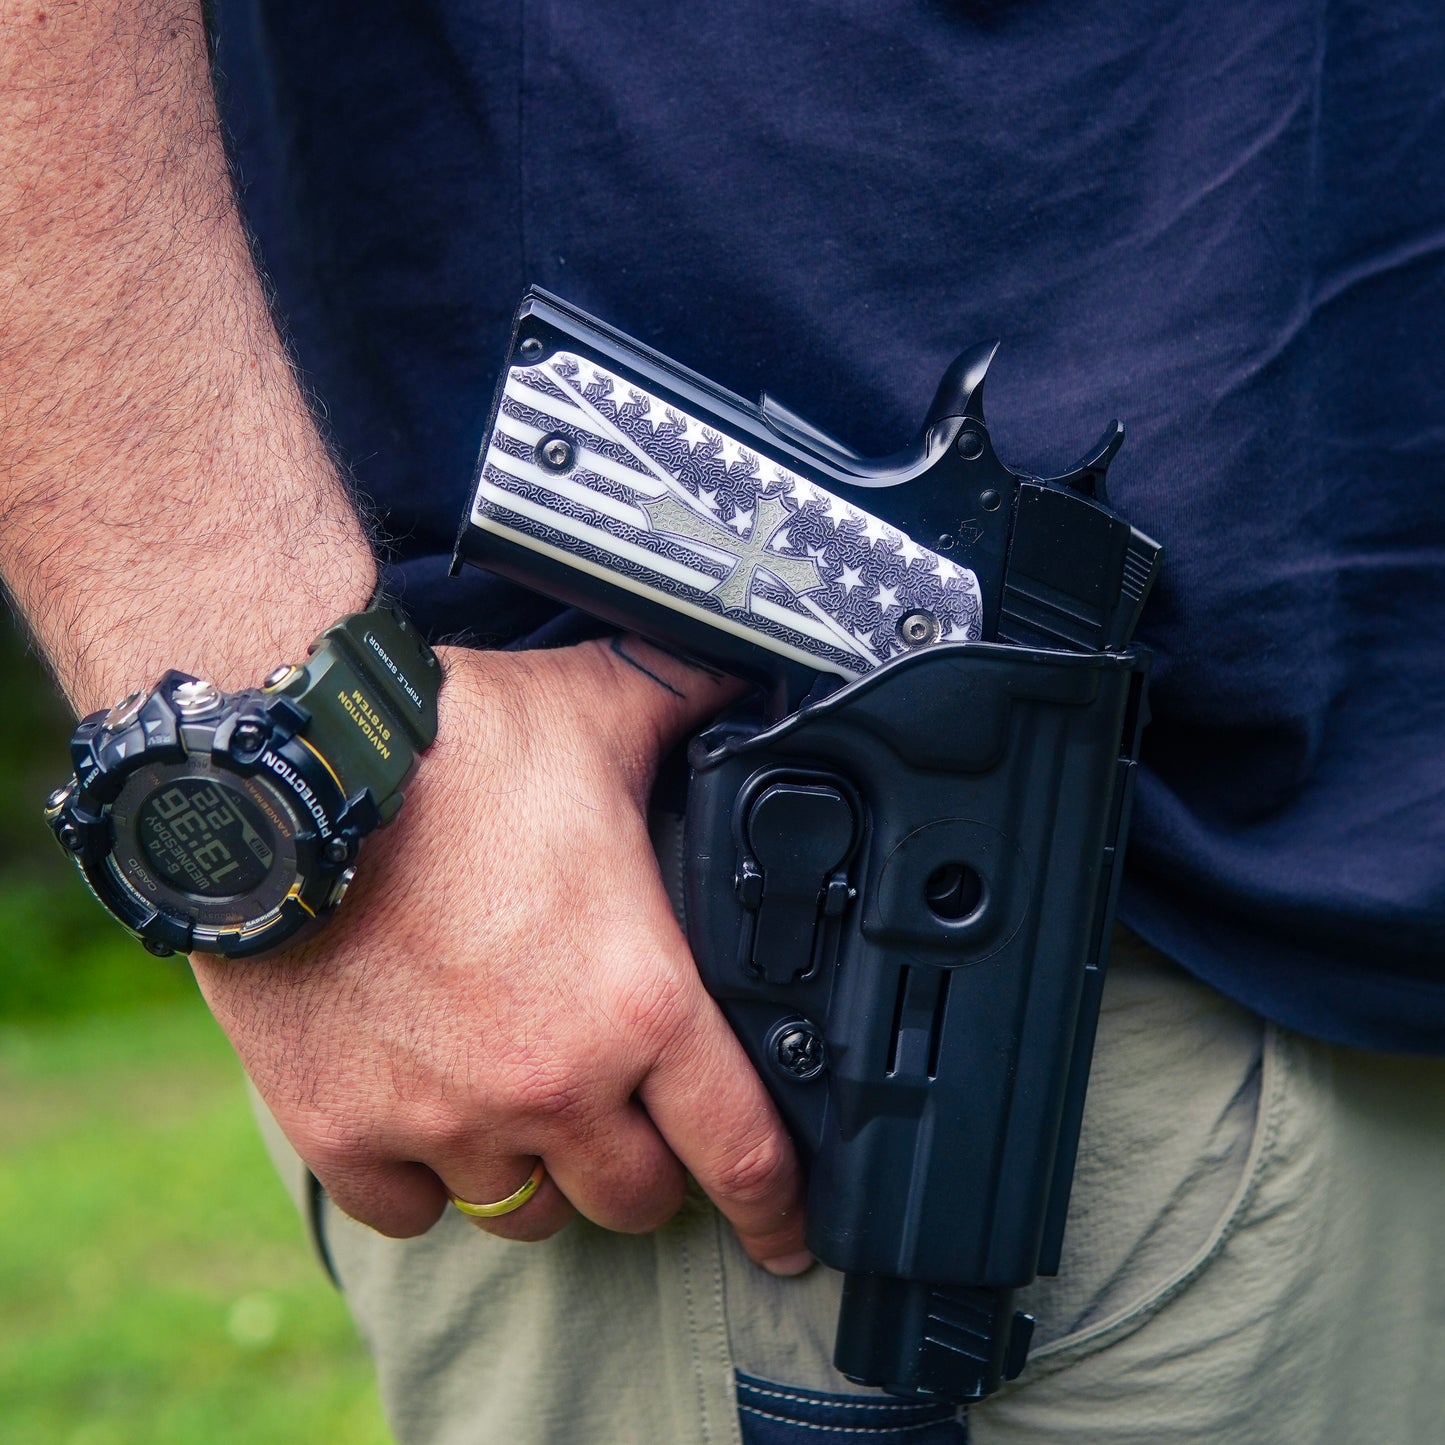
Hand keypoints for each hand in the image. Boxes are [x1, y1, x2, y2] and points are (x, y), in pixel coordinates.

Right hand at [191, 637, 811, 1272]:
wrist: (286, 770)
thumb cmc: (450, 743)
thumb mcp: (600, 707)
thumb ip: (689, 701)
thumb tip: (750, 670)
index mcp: (638, 1000)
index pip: (742, 1150)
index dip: (779, 1207)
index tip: (788, 1235)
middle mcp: (551, 1083)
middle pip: (634, 1198)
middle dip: (647, 1166)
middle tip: (634, 1117)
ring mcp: (442, 1119)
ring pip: (527, 1213)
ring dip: (541, 1172)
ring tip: (531, 1106)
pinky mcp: (344, 1129)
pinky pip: (411, 1212)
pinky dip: (429, 1178)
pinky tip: (434, 1115)